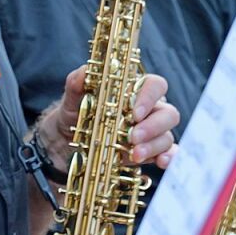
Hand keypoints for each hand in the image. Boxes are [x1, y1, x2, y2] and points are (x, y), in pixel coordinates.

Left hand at [46, 69, 178, 170]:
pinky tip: (161, 162)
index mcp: (135, 90)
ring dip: (153, 146)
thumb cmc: (76, 112)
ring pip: (167, 136)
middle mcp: (149, 110)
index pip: (155, 85)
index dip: (150, 97)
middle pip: (168, 113)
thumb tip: (85, 71)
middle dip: (153, 126)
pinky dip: (168, 157)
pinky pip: (169, 153)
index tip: (135, 112)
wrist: (67, 140)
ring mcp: (152, 132)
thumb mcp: (73, 98)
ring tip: (134, 155)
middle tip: (133, 137)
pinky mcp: (150, 152)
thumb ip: (77, 82)